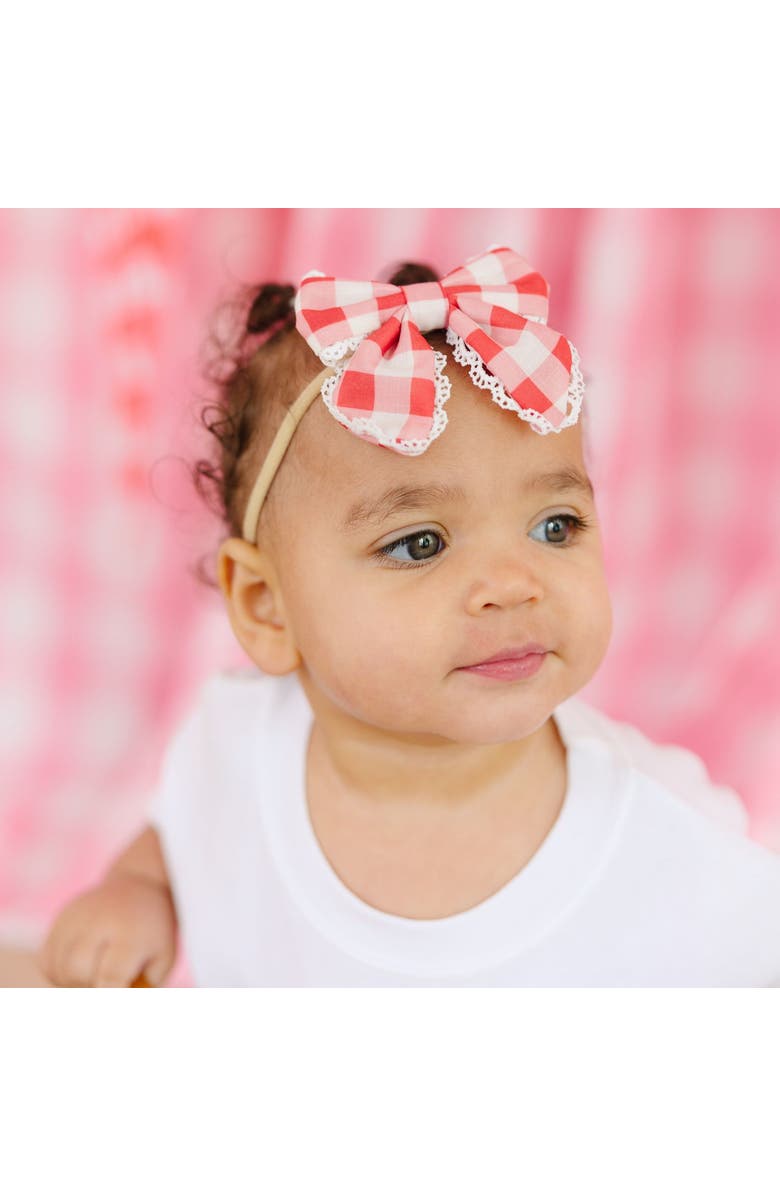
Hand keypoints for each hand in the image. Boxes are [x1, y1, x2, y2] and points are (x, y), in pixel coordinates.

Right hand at [37, 872, 177, 986]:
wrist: (137, 886)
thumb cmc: (152, 933)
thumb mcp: (162, 959)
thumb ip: (143, 989)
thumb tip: (120, 1010)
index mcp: (130, 933)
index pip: (110, 975)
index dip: (106, 997)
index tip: (108, 1000)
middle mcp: (99, 922)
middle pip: (77, 970)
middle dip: (88, 987)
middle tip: (104, 984)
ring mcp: (76, 918)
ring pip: (58, 968)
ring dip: (73, 984)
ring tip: (94, 976)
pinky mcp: (61, 919)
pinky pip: (47, 960)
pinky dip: (58, 974)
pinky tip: (79, 969)